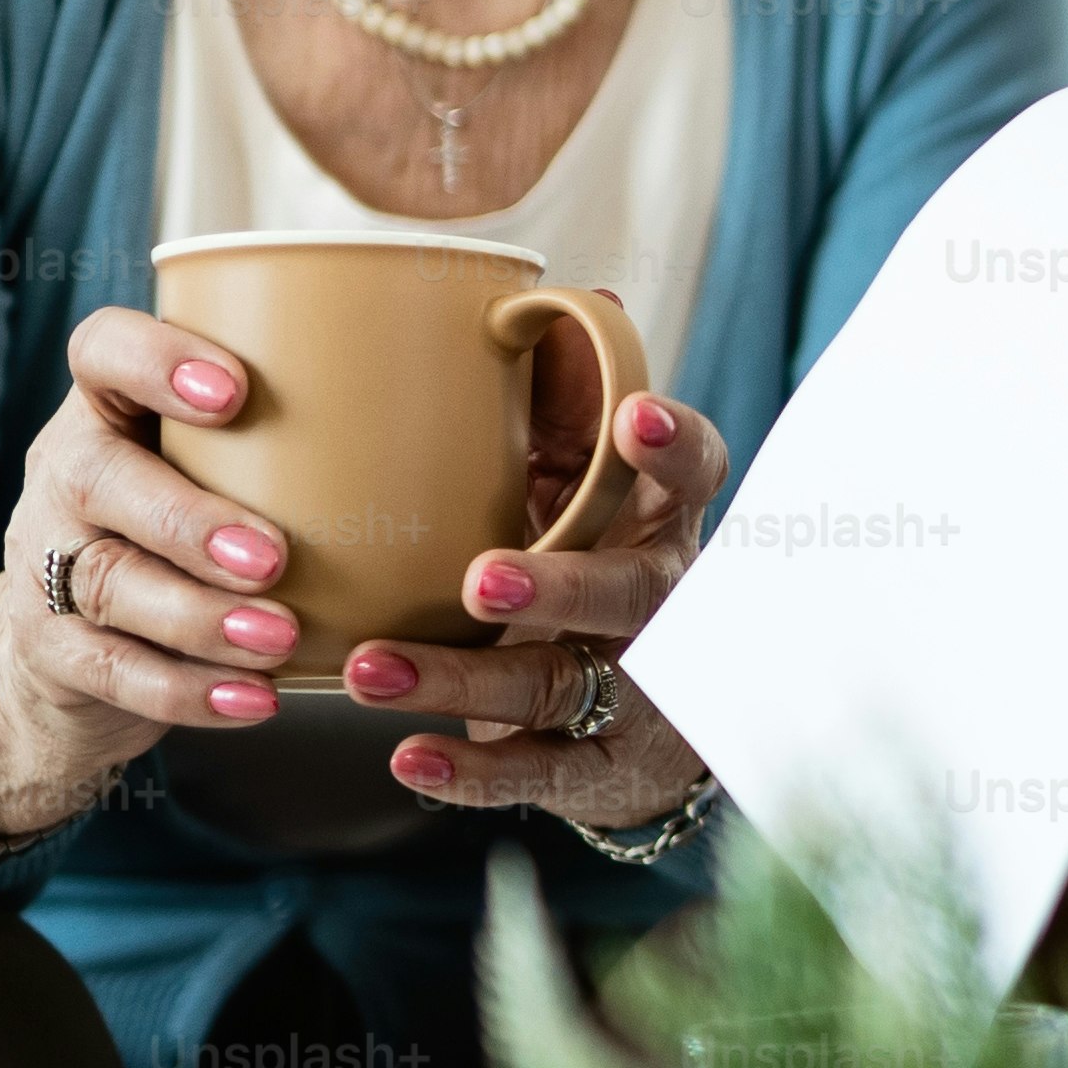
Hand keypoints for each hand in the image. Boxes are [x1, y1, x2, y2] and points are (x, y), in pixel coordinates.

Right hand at [0, 308, 307, 840]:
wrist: (84, 646)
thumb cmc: (202, 521)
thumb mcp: (230, 464)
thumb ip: (310, 428)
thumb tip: (484, 369)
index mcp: (110, 408)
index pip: (103, 351)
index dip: (156, 361)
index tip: (235, 393)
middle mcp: (65, 475)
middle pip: (99, 479)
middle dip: (189, 521)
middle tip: (274, 558)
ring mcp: (45, 564)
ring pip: (107, 583)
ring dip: (199, 616)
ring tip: (279, 638)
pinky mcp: (51, 650)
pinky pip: (111, 671)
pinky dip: (187, 691)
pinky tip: (256, 699)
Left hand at [350, 375, 725, 830]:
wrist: (645, 729)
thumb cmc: (596, 574)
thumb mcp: (591, 496)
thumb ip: (572, 414)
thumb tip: (571, 296)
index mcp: (661, 524)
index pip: (696, 476)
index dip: (673, 447)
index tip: (634, 415)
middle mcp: (659, 606)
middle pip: (627, 594)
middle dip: (559, 586)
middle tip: (480, 578)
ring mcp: (636, 694)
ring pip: (560, 683)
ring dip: (464, 679)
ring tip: (371, 670)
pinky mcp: (597, 769)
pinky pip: (536, 772)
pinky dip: (471, 771)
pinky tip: (407, 760)